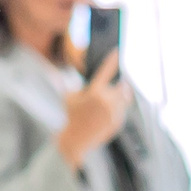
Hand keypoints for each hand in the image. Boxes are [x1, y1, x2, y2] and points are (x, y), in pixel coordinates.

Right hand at [57, 50, 132, 165]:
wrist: (77, 140)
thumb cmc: (71, 115)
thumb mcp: (69, 96)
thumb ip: (74, 83)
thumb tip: (65, 68)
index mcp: (94, 92)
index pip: (106, 70)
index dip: (112, 59)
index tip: (117, 50)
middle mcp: (106, 101)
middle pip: (122, 86)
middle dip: (120, 85)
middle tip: (118, 84)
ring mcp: (114, 113)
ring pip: (124, 99)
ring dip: (120, 98)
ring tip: (108, 102)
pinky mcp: (118, 122)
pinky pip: (123, 111)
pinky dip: (118, 109)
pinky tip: (107, 114)